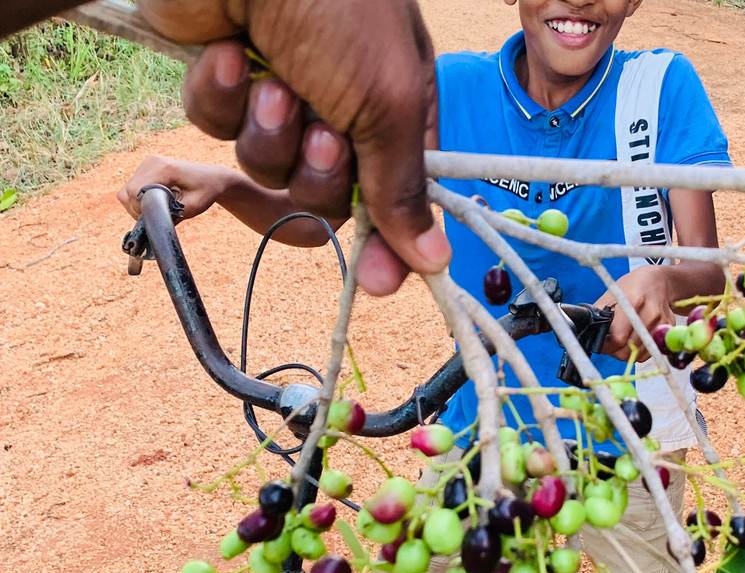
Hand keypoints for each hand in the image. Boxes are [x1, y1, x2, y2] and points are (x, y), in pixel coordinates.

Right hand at [117, 156, 231, 220]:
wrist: (213, 178)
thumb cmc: (206, 192)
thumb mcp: (193, 208)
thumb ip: (171, 215)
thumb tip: (151, 223)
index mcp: (164, 168)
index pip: (135, 191)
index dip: (139, 209)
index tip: (155, 217)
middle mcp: (152, 162)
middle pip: (127, 192)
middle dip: (138, 209)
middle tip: (157, 217)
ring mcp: (148, 163)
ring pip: (127, 191)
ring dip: (137, 205)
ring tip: (158, 210)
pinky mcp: (146, 167)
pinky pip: (132, 187)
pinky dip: (139, 199)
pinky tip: (155, 203)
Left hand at [138, 0, 450, 295]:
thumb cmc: (338, 7)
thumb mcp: (390, 101)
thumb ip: (403, 187)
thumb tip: (433, 259)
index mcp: (398, 110)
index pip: (397, 198)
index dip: (389, 241)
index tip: (378, 282)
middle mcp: (343, 109)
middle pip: (328, 196)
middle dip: (318, 171)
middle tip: (319, 131)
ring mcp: (283, 97)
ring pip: (270, 168)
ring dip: (268, 128)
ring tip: (269, 75)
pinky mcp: (226, 85)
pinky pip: (219, 128)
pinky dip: (222, 95)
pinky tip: (228, 51)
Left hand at [595, 266, 675, 361]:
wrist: (658, 281)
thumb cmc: (631, 288)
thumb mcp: (610, 296)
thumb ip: (599, 317)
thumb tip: (590, 336)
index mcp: (632, 302)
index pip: (618, 338)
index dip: (605, 344)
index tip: (600, 342)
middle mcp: (650, 314)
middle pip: (628, 350)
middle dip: (614, 351)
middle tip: (609, 343)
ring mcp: (662, 323)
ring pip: (638, 355)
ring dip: (626, 352)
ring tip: (621, 339)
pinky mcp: (668, 331)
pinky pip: (648, 353)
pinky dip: (638, 351)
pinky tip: (634, 339)